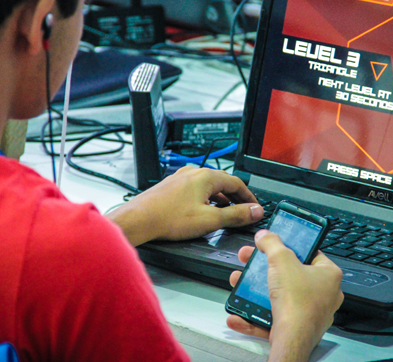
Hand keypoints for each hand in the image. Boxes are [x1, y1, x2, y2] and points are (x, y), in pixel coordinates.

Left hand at [108, 166, 262, 245]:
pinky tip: (204, 211)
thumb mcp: (209, 219)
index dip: (249, 197)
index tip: (255, 207)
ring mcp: (180, 179)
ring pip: (208, 186)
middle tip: (244, 211)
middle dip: (236, 197)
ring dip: (221, 198)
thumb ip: (235, 215)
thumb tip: (254, 211)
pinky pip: (195, 190)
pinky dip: (206, 199)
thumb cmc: (167, 218)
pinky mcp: (171, 187)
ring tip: (226, 213)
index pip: (237, 182)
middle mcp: (193, 173)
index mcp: (205, 176)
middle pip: (223, 182)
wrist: (138, 220)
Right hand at [227, 230, 343, 361]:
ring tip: (238, 282)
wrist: (292, 339)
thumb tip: (265, 235)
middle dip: (264, 268)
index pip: (310, 253)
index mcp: (328, 274)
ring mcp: (310, 312)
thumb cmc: (297, 301)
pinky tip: (238, 313)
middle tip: (250, 260)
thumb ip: (271, 243)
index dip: (290, 246)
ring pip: (279, 296)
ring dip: (255, 290)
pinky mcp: (296, 328)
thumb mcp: (281, 260)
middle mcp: (323, 294)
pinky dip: (254, 315)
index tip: (275, 243)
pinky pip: (272, 318)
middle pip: (289, 274)